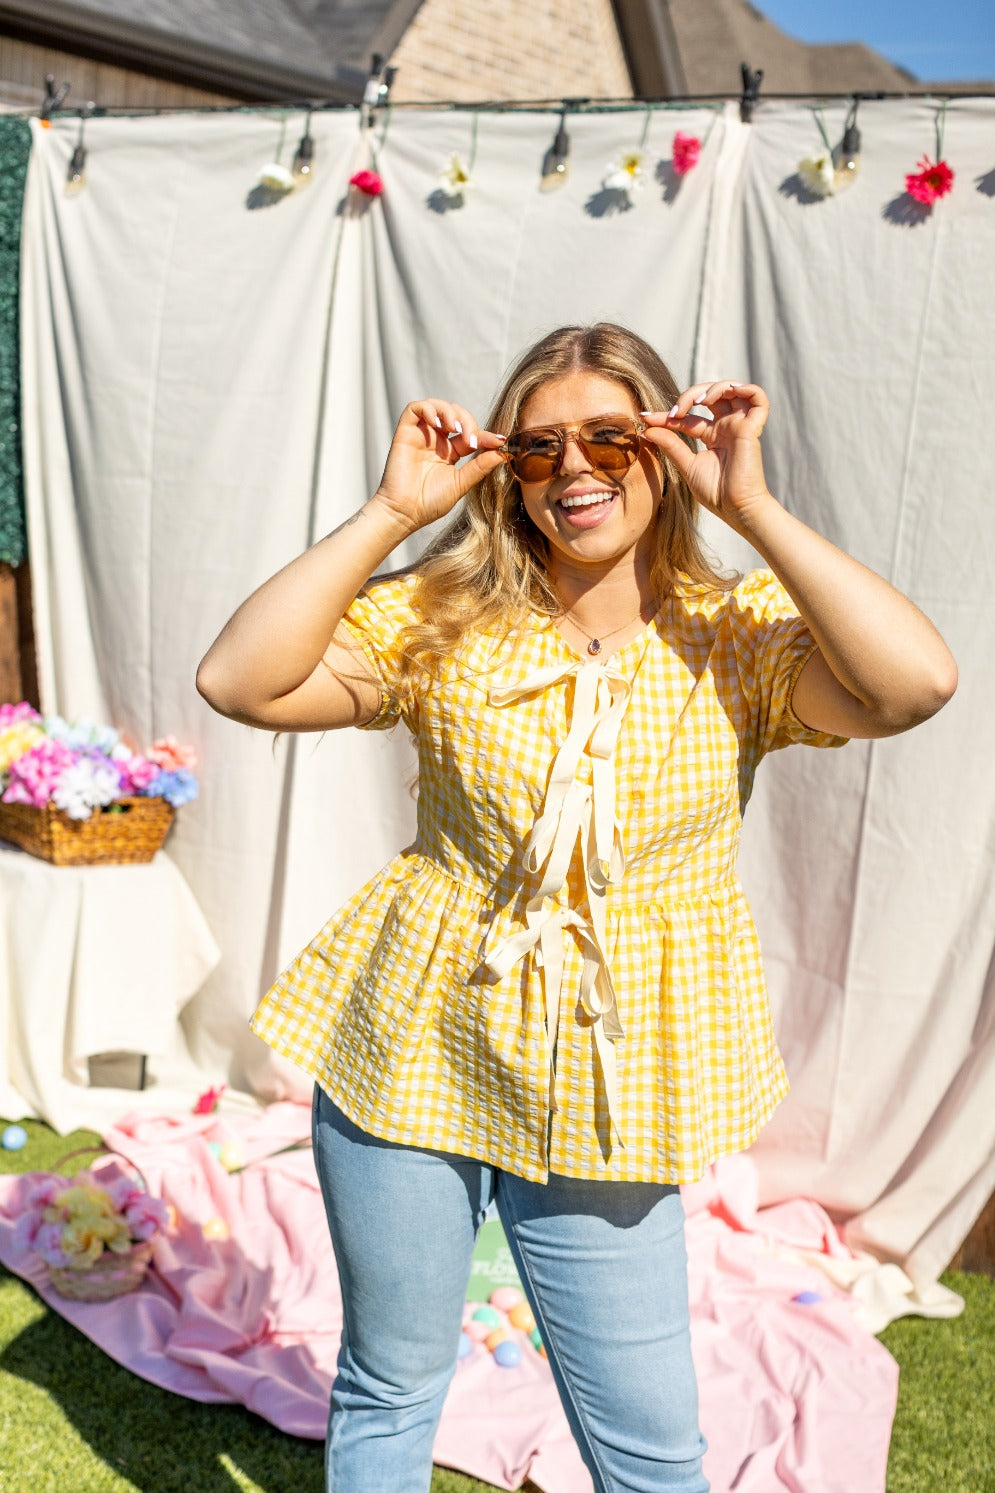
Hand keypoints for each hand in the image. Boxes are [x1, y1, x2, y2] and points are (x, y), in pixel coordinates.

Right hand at [371, 399, 506, 533]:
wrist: (405, 513)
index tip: (499, 441)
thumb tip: (502, 452)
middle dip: (468, 421)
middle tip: (472, 439)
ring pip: (437, 406)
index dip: (486, 435)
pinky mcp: (405, 432)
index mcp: (450, 452)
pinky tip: (438, 424)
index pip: (471, 434)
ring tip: (455, 428)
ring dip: (450, 411)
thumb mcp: (461, 483)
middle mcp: (436, 441)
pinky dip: (429, 409)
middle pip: (455, 414)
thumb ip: (480, 466)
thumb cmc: (430, 503)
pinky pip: (415, 408)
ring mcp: (421, 435)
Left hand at [640, 381, 773, 527]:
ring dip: (713, 388)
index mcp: (712, 436)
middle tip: (676, 411)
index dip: (666, 415)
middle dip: (690, 395)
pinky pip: (759, 397)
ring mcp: (740, 426)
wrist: (736, 509)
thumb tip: (647, 429)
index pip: (688, 418)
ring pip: (732, 390)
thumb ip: (670, 445)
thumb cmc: (716, 493)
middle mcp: (727, 428)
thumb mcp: (687, 465)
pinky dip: (744, 388)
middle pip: (711, 395)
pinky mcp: (752, 428)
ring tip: (698, 402)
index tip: (646, 418)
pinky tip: (723, 395)